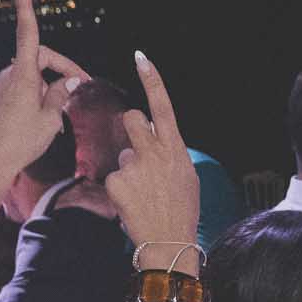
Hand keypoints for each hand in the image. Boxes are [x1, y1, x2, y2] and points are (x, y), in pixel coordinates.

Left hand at [0, 0, 87, 187]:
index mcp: (23, 75)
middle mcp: (7, 76)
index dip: (26, 6)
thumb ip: (62, 95)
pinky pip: (16, 93)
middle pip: (39, 60)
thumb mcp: (50, 120)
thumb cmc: (22, 143)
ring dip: (47, 91)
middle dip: (60, 71)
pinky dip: (32, 100)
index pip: (28, 33)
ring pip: (29, 79)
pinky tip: (39, 125)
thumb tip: (70, 82)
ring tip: (59, 119)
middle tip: (80, 88)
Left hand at [103, 52, 200, 252]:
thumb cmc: (181, 210)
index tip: (141, 57)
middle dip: (132, 129)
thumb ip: (171, 152)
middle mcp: (155, 152)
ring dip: (129, 168)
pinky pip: (114, 177)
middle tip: (141, 155)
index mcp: (175, 148)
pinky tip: (133, 204)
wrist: (168, 243)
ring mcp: (134, 167)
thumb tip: (158, 139)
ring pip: (124, 154)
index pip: (162, 106)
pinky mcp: (116, 182)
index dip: (152, 80)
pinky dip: (121, 190)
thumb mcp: (187, 176)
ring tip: (143, 194)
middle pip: (132, 119)